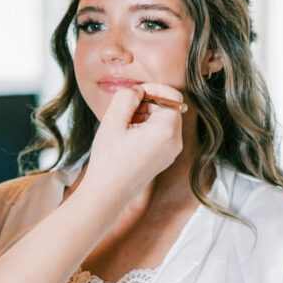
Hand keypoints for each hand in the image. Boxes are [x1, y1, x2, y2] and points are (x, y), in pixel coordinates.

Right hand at [84, 84, 184, 203]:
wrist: (107, 193)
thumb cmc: (108, 159)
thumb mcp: (113, 120)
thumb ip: (127, 96)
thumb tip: (138, 90)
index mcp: (166, 131)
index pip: (172, 96)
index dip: (153, 89)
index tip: (134, 93)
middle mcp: (175, 142)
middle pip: (168, 108)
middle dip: (147, 103)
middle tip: (125, 110)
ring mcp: (171, 152)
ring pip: (164, 120)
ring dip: (145, 115)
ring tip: (124, 125)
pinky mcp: (164, 159)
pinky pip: (161, 134)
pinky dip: (146, 128)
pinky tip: (128, 137)